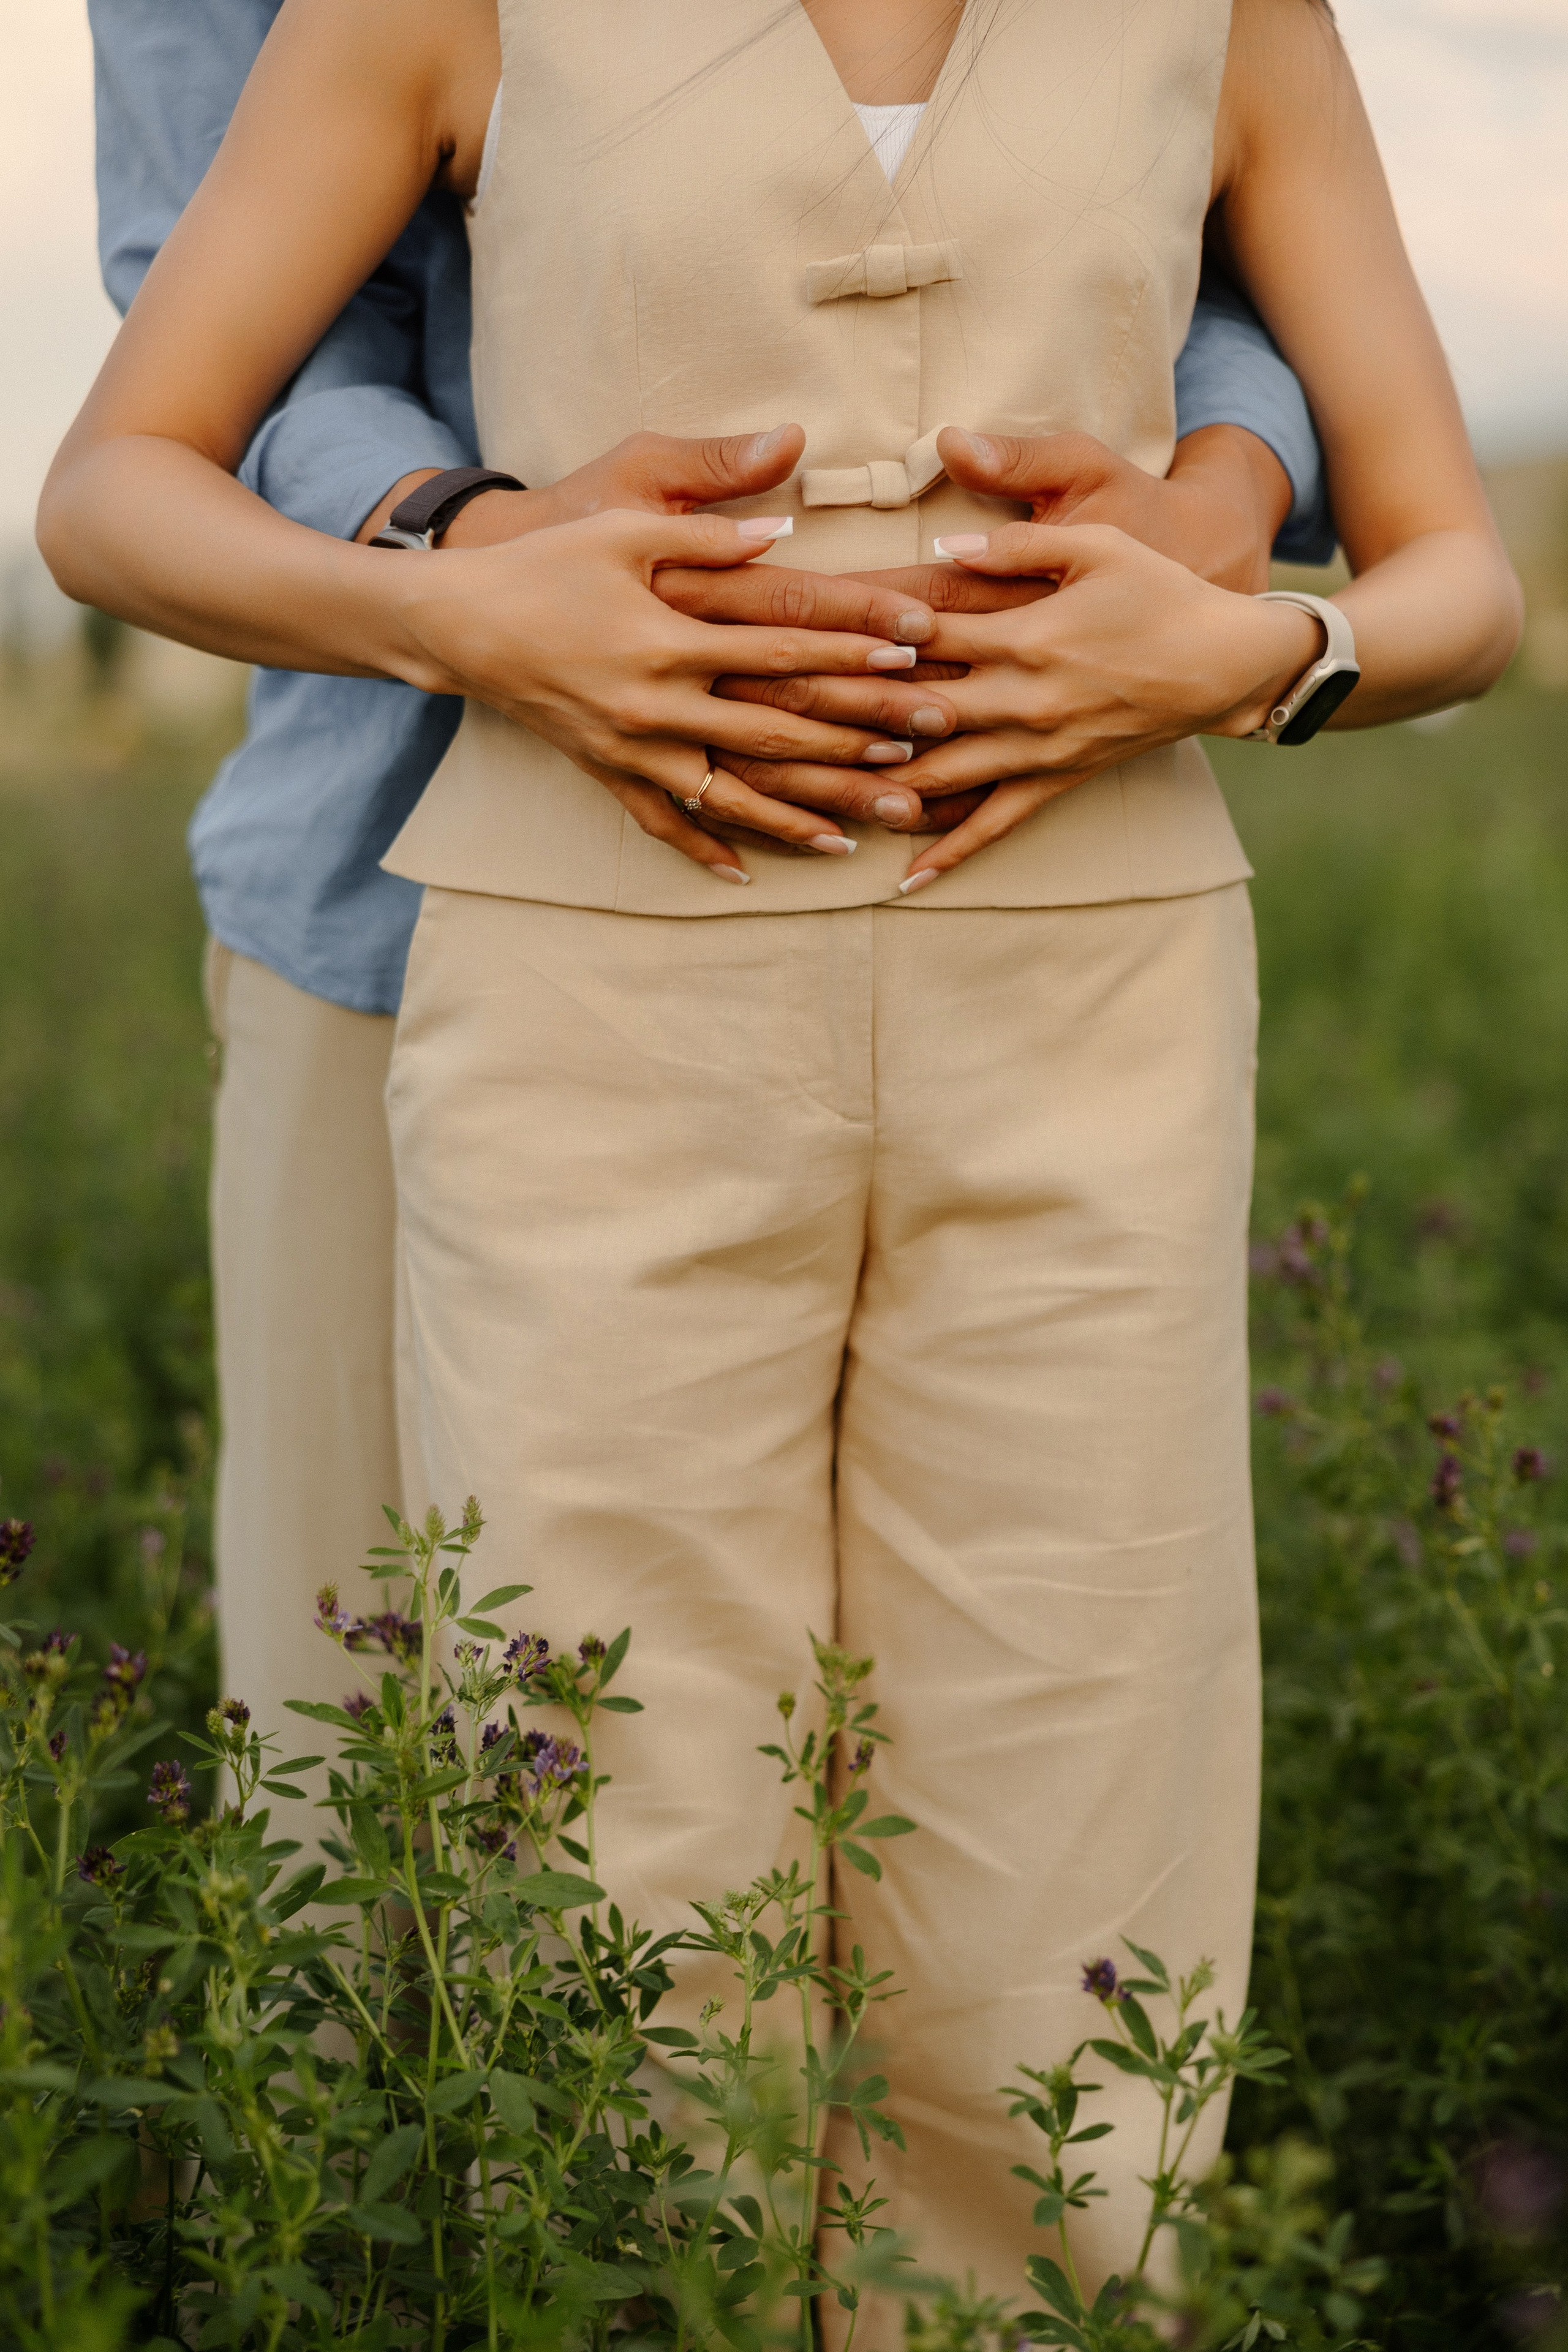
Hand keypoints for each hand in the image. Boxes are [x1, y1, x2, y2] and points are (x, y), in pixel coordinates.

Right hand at [365, 429, 957, 829]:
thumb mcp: (624, 526)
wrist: (458, 625)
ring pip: (733, 794)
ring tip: (862, 828)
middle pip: (776, 730)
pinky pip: (663, 825)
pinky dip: (705, 851)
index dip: (853, 650)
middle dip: (855, 742)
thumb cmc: (544, 564)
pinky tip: (749, 877)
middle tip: (927, 750)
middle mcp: (657, 706)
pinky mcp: (608, 772)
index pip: (783, 648)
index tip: (916, 653)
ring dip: (800, 814)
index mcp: (668, 639)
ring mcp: (633, 750)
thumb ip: (707, 528)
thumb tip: (786, 527)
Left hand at [705, 419, 1293, 827]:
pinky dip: (949, 853)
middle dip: (837, 721)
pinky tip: (902, 878)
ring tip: (804, 802)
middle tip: (764, 727)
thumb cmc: (1158, 591)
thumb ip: (1015, 543)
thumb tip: (939, 550)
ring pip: (940, 777)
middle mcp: (1022, 701)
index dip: (854, 639)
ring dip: (873, 791)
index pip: (921, 640)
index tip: (790, 639)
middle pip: (910, 714)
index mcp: (1024, 635)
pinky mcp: (1055, 781)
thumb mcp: (1094, 542)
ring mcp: (1036, 749)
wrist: (1225, 663)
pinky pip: (995, 825)